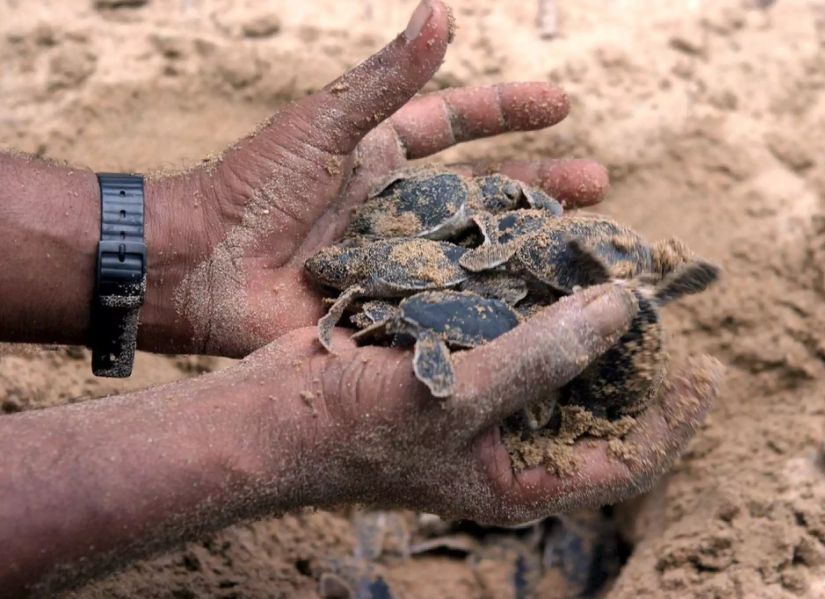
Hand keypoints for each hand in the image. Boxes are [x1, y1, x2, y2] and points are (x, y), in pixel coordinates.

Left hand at [140, 0, 609, 355]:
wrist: (202, 268)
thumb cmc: (254, 186)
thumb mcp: (325, 124)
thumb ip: (386, 79)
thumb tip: (440, 9)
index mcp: (384, 156)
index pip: (458, 125)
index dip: (508, 111)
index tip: (561, 105)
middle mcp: (400, 207)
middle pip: (484, 193)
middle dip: (541, 188)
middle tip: (598, 188)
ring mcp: (399, 261)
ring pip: (477, 251)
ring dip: (528, 251)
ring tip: (585, 253)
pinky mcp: (390, 309)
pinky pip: (448, 308)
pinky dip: (491, 311)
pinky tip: (539, 316)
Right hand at [245, 285, 720, 522]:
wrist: (265, 416)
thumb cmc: (351, 429)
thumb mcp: (456, 399)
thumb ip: (540, 356)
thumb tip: (619, 309)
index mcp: (517, 480)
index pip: (623, 461)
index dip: (671, 420)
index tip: (704, 367)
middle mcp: (507, 444)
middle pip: (593, 404)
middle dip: (627, 355)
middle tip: (655, 298)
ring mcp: (480, 403)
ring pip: (553, 360)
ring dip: (579, 318)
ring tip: (611, 269)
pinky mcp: (451, 363)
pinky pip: (509, 332)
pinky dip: (530, 300)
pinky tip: (545, 262)